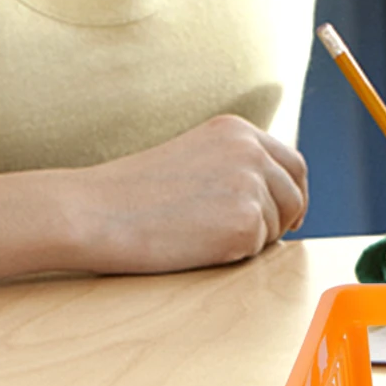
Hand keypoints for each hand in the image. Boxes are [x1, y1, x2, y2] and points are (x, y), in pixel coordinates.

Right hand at [68, 114, 307, 274]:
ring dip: (252, 238)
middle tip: (251, 239)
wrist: (91, 211)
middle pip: (294, 194)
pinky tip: (195, 246)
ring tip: (200, 236)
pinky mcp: (244, 221)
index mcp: (237, 131)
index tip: (287, 216)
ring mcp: (251, 184)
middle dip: (281, 220)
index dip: (292, 193)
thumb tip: (276, 197)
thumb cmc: (130, 194)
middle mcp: (251, 151)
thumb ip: (233, 166)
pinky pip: (257, 248)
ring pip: (278, 224)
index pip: (291, 164)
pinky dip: (233, 255)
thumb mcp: (193, 158)